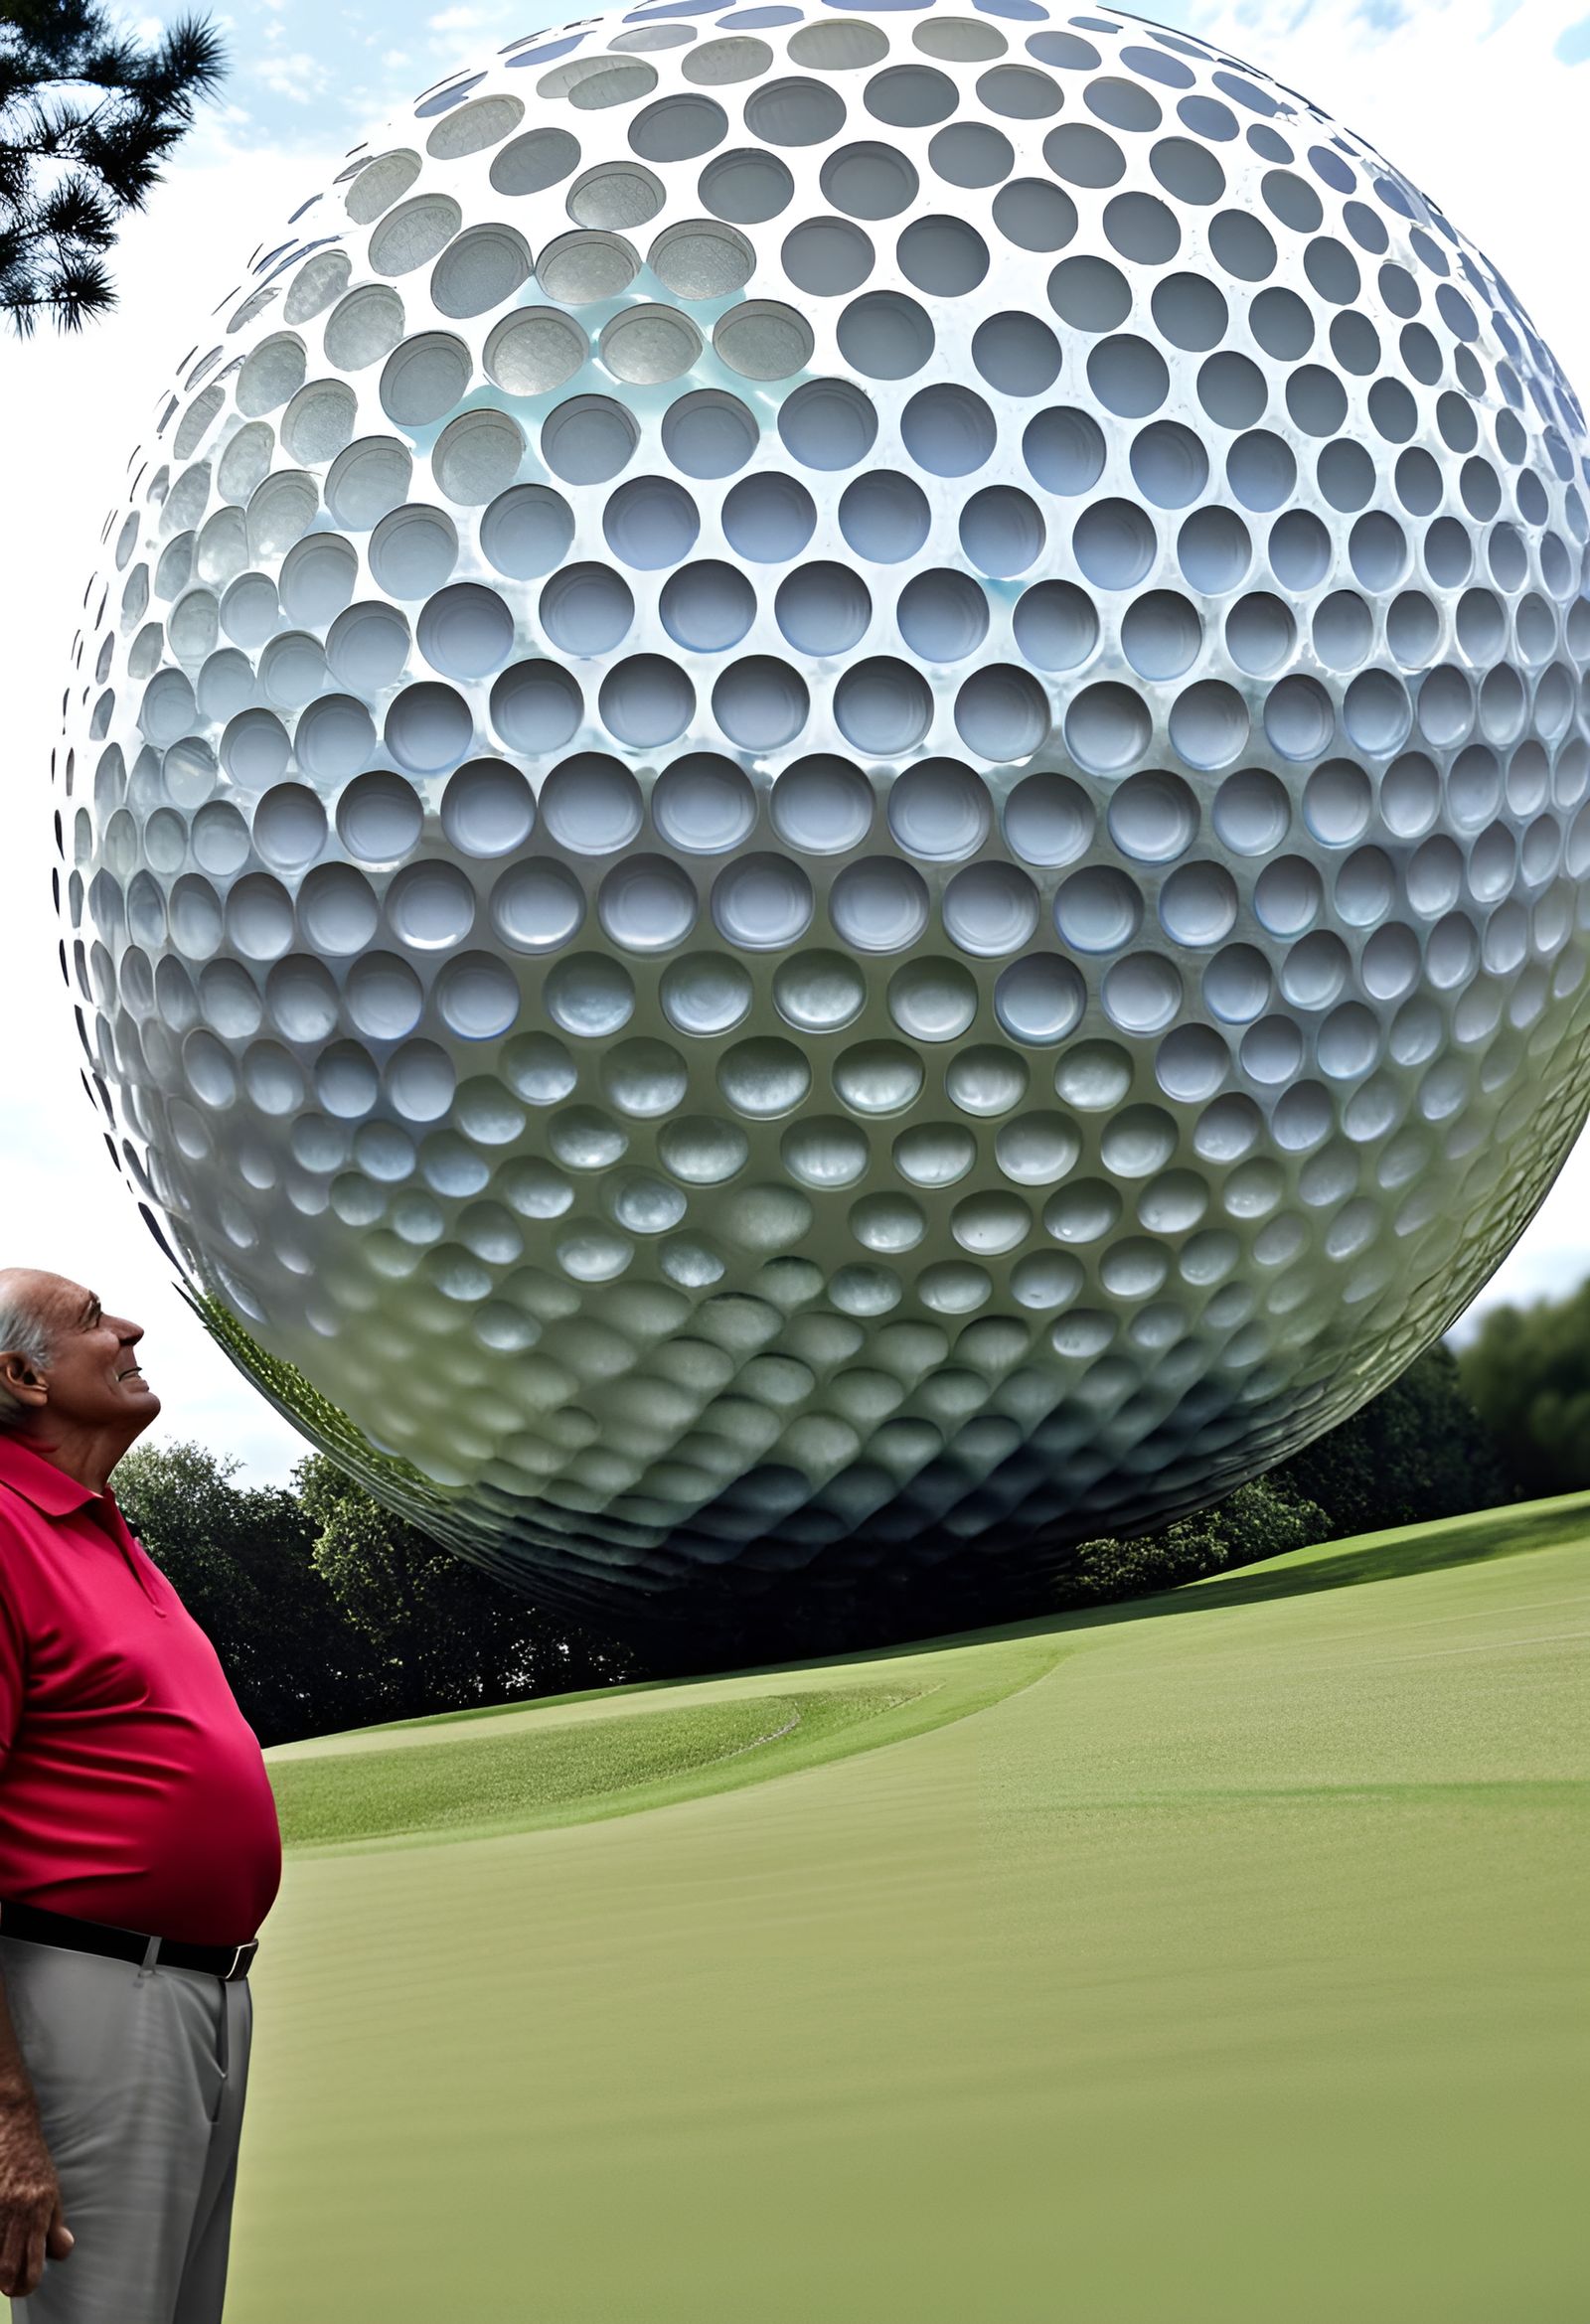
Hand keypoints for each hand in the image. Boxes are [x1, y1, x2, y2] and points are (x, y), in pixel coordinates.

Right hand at [0, 2101, 72, 2299]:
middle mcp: (16, 2210)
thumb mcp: (52, 2190)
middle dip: (9, 2284)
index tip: (28, 2285)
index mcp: (38, 2208)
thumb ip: (55, 2225)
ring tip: (4, 2268)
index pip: (32, 2261)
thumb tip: (62, 2254)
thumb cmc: (34, 2162)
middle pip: (5, 2268)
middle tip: (12, 2285)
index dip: (28, 2283)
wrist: (13, 2128)